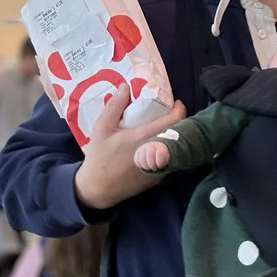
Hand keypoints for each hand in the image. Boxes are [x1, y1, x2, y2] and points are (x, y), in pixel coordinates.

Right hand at [74, 86, 185, 210]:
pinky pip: (168, 158)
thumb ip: (115, 106)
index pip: (174, 120)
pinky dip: (165, 150)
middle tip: (167, 114)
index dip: (178, 109)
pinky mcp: (158, 177)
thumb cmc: (99, 157)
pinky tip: (155, 146)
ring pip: (174, 146)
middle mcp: (156, 152)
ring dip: (171, 136)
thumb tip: (125, 86)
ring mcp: (160, 166)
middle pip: (178, 132)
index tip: (175, 103)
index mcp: (144, 137)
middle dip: (175, 121)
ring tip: (161, 129)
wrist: (98, 189)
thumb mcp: (102, 128)